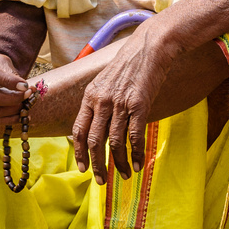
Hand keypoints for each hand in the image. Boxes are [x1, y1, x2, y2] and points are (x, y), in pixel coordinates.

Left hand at [71, 25, 174, 182]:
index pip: (79, 130)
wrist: (149, 48)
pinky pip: (134, 136)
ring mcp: (119, 103)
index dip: (79, 152)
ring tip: (124, 175)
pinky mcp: (139, 105)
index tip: (82, 169)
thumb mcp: (105, 82)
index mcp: (90, 97)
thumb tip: (95, 126)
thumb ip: (98, 103)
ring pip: (115, 142)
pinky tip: (137, 164)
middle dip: (97, 165)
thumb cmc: (129, 66)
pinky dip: (135, 153)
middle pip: (94, 141)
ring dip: (119, 163)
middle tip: (101, 181)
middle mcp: (101, 101)